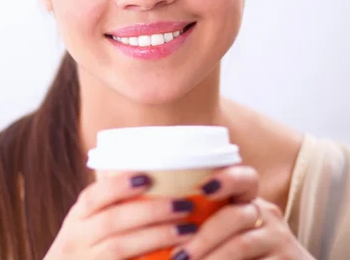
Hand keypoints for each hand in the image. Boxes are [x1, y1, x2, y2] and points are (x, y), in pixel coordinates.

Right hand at [44, 172, 197, 259]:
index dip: (118, 185)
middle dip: (150, 211)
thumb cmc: (86, 250)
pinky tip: (176, 255)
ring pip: (120, 246)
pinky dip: (152, 259)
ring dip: (157, 236)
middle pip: (112, 221)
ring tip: (188, 229)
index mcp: (76, 219)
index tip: (146, 177)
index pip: (92, 197)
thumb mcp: (88, 227)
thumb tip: (153, 179)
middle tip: (183, 205)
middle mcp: (76, 240)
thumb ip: (111, 208)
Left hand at [172, 165, 314, 259]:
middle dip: (203, 236)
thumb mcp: (222, 231)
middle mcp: (267, 215)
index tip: (202, 189)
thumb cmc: (236, 249)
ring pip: (242, 244)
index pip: (244, 178)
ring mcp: (280, 240)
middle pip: (235, 216)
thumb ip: (198, 219)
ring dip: (212, 257)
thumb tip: (151, 218)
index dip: (227, 179)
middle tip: (178, 255)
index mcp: (247, 201)